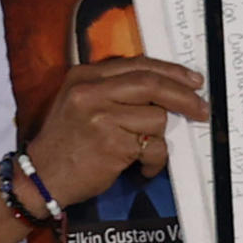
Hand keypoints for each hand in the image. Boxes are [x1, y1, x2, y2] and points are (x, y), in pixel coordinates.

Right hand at [24, 56, 209, 205]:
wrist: (41, 178)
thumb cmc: (66, 143)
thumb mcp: (79, 101)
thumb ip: (113, 88)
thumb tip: (163, 86)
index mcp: (85, 75)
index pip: (138, 65)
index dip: (172, 72)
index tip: (193, 81)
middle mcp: (91, 92)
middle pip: (152, 84)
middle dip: (184, 97)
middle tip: (202, 109)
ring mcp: (101, 118)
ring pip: (156, 118)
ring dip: (158, 139)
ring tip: (143, 152)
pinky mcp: (112, 145)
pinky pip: (153, 147)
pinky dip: (154, 161)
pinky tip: (141, 168)